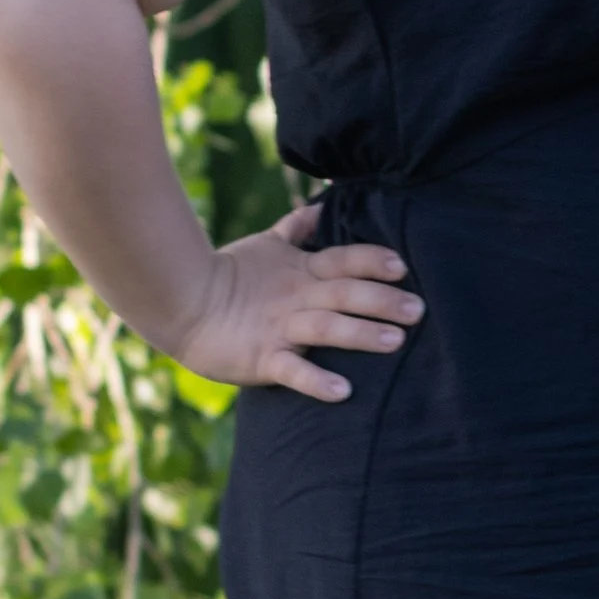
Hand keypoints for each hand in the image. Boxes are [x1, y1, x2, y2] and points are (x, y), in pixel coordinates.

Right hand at [174, 202, 423, 403]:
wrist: (179, 302)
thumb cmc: (228, 274)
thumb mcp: (266, 245)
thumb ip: (296, 228)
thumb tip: (320, 207)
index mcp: (300, 270)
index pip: (343, 260)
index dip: (372, 260)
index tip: (402, 266)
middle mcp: (296, 297)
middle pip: (344, 293)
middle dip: (382, 300)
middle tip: (418, 310)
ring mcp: (279, 328)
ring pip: (326, 328)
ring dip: (361, 334)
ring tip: (394, 342)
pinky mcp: (262, 358)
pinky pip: (293, 370)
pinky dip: (317, 380)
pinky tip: (343, 391)